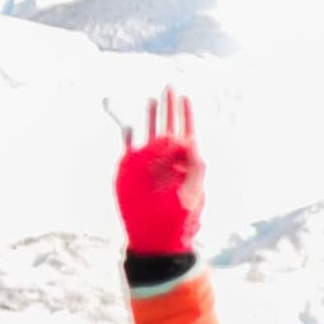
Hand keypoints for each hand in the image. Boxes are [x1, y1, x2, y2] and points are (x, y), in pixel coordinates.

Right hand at [115, 88, 204, 256]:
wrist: (155, 237)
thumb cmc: (180, 221)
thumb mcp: (193, 194)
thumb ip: (195, 168)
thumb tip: (192, 142)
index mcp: (184, 164)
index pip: (186, 132)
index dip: (186, 115)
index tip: (186, 97)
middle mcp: (166, 159)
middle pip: (168, 126)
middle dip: (169, 107)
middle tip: (171, 86)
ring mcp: (147, 162)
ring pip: (149, 132)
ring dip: (151, 116)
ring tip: (154, 99)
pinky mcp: (129, 169)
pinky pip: (128, 146)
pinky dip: (128, 133)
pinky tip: (129, 122)